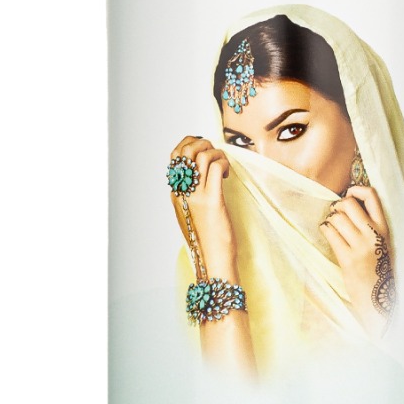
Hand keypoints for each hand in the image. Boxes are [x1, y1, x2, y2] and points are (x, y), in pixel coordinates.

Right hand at [168, 136, 237, 278]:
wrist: (212, 261)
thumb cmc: (206, 238)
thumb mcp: (191, 212)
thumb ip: (192, 193)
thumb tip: (201, 174)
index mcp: (176, 193)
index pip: (174, 156)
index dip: (189, 142)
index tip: (204, 147)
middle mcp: (183, 192)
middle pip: (186, 150)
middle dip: (204, 143)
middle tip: (216, 156)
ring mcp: (196, 196)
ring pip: (202, 155)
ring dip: (217, 153)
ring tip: (224, 167)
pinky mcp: (212, 201)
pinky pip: (216, 168)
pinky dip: (224, 163)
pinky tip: (228, 175)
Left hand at [322, 185, 394, 333]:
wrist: (377, 297)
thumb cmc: (376, 269)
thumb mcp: (381, 243)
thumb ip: (369, 225)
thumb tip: (348, 204)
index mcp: (383, 228)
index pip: (372, 196)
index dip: (356, 189)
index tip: (349, 193)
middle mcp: (373, 234)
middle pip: (349, 204)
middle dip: (337, 205)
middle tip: (336, 213)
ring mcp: (360, 246)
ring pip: (337, 218)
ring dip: (330, 219)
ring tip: (332, 226)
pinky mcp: (348, 258)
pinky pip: (330, 233)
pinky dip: (325, 229)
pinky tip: (327, 233)